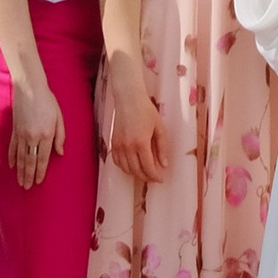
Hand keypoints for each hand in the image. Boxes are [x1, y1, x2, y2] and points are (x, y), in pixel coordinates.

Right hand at [8, 73, 64, 188]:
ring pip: (21, 157)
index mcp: (46, 134)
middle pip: (30, 161)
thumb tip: (60, 153)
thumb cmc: (48, 101)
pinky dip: (12, 158)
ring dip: (20, 171)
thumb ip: (60, 136)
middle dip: (29, 176)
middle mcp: (33, 137)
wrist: (30, 88)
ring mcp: (22, 134)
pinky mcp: (15, 130)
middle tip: (27, 187)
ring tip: (20, 182)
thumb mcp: (59, 117)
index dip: (41, 172)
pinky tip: (12, 166)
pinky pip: (13, 147)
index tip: (38, 181)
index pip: (43, 158)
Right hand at [105, 54, 165, 183]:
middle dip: (146, 177)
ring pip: (126, 169)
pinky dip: (124, 167)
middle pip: (136, 171)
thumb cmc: (146, 110)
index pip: (148, 167)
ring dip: (136, 174)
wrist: (128, 98)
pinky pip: (117, 162)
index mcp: (141, 143)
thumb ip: (162, 147)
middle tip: (154, 177)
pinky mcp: (113, 143)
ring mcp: (119, 146)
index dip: (155, 176)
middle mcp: (128, 147)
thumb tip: (164, 164)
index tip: (161, 179)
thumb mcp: (159, 127)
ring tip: (144, 173)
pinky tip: (132, 166)